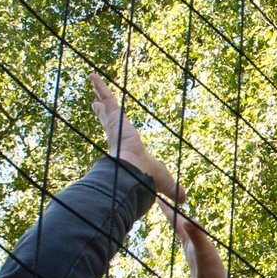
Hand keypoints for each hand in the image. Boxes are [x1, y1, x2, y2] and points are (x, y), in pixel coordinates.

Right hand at [89, 72, 181, 202]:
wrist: (135, 173)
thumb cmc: (147, 179)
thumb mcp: (164, 181)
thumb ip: (173, 190)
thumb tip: (183, 202)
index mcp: (126, 149)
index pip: (119, 137)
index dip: (115, 131)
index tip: (113, 125)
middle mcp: (117, 136)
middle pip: (109, 120)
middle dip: (103, 112)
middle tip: (96, 104)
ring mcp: (114, 126)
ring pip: (106, 106)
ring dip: (101, 93)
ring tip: (93, 80)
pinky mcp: (114, 119)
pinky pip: (107, 98)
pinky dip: (101, 87)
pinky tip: (94, 75)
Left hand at [159, 199, 230, 277]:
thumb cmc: (209, 273)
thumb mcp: (204, 250)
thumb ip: (197, 235)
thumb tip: (187, 220)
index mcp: (187, 241)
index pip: (175, 221)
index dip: (167, 208)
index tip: (157, 195)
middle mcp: (188, 246)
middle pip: (176, 225)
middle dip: (170, 213)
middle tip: (162, 200)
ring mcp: (195, 253)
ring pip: (185, 233)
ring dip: (180, 223)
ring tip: (178, 216)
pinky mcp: (203, 259)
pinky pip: (195, 241)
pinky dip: (193, 234)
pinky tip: (195, 237)